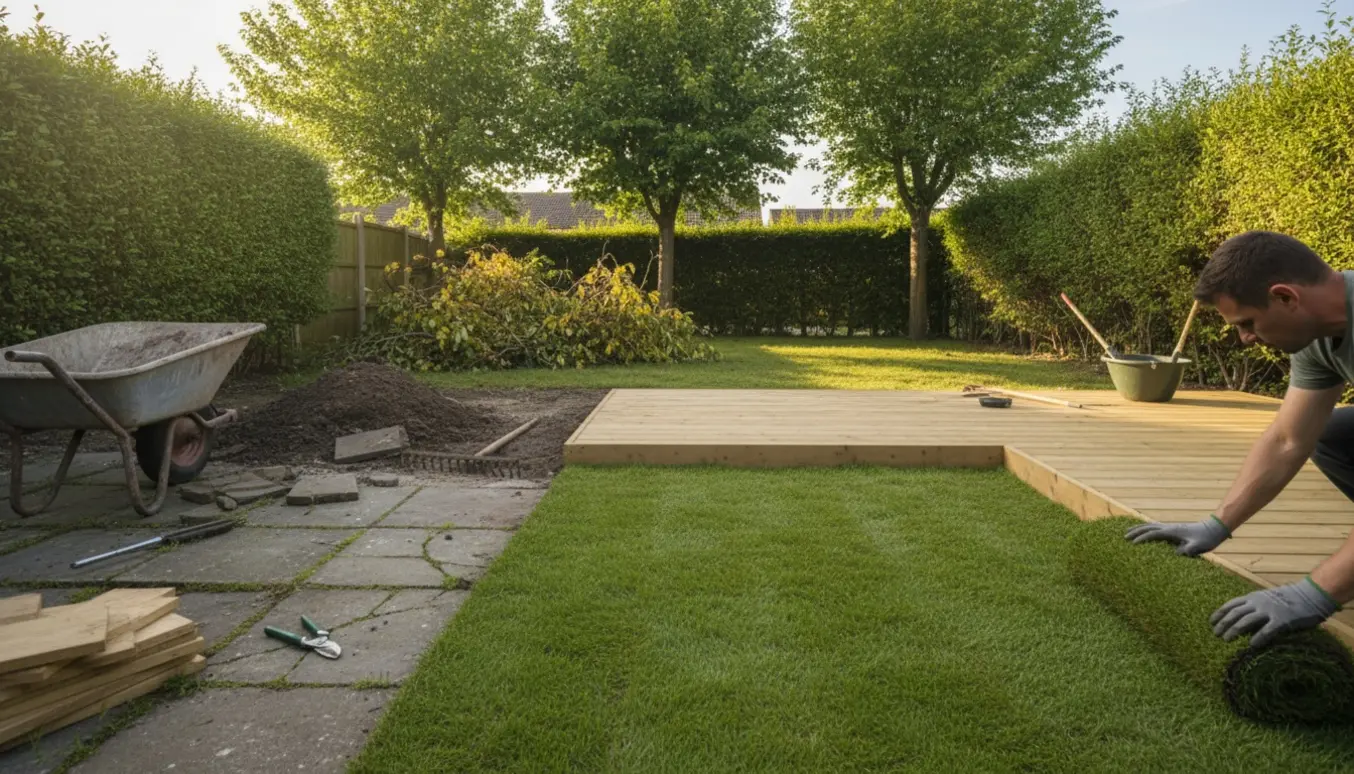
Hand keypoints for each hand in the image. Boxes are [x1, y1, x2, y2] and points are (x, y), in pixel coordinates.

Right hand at [1124, 515, 1229, 556]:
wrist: (1213, 529)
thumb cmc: (1206, 539)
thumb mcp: (1198, 546)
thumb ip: (1188, 550)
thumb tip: (1176, 554)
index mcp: (1172, 531)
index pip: (1153, 534)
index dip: (1142, 539)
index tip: (1132, 544)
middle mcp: (1169, 527)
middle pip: (1148, 527)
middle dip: (1135, 531)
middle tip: (1123, 536)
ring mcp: (1170, 527)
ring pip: (1150, 526)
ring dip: (1138, 528)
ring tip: (1128, 532)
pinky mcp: (1173, 529)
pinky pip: (1155, 528)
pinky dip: (1146, 528)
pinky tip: (1144, 532)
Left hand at [1210, 578, 1339, 648]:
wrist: (1309, 595)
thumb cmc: (1287, 598)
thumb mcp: (1266, 598)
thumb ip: (1253, 606)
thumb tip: (1239, 620)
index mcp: (1252, 597)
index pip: (1230, 605)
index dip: (1219, 614)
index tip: (1211, 623)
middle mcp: (1257, 603)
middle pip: (1234, 614)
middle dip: (1223, 624)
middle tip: (1215, 634)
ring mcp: (1269, 611)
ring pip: (1245, 621)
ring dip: (1234, 631)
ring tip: (1225, 640)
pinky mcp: (1282, 620)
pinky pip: (1267, 630)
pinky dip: (1258, 638)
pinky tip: (1251, 645)